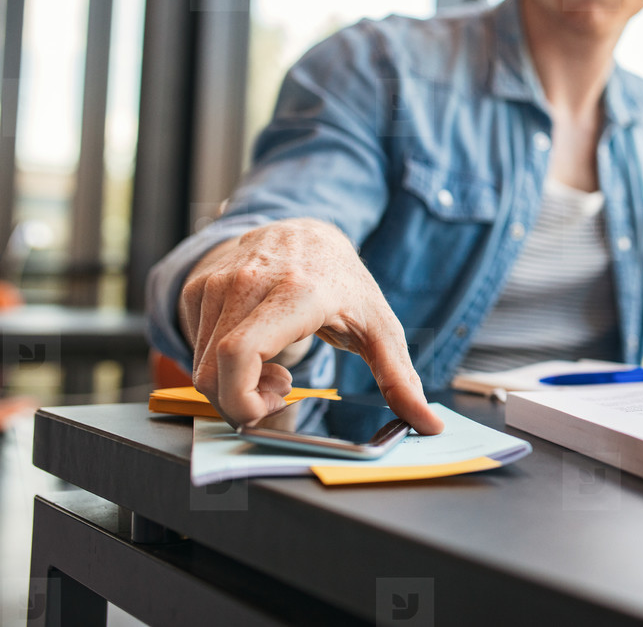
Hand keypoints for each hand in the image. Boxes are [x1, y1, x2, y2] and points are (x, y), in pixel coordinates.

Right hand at [178, 218, 444, 433]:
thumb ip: (400, 380)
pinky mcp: (198, 287)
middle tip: (280, 391)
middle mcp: (249, 282)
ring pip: (202, 364)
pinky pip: (195, 347)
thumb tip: (430, 425)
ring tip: (273, 365)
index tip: (273, 406)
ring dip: (233, 381)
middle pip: (214, 371)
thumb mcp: (380, 329)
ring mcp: (218, 282)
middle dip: (241, 401)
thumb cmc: (344, 283)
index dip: (243, 399)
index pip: (240, 354)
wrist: (308, 232)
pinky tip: (253, 347)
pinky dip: (219, 362)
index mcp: (296, 292)